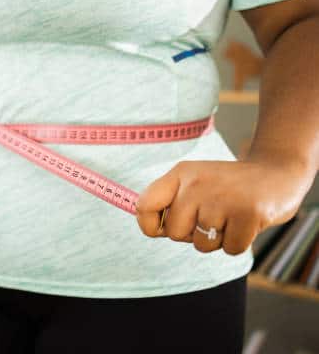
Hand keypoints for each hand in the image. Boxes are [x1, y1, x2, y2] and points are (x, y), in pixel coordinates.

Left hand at [134, 156, 314, 254]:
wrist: (277, 172)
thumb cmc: (228, 186)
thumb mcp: (194, 183)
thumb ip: (170, 203)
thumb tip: (150, 229)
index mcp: (180, 174)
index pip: (145, 205)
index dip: (149, 225)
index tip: (161, 228)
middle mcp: (196, 183)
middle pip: (175, 233)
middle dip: (192, 234)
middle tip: (212, 217)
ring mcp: (222, 197)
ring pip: (202, 245)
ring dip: (217, 239)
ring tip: (231, 216)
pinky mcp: (248, 212)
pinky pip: (230, 249)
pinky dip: (239, 242)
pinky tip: (246, 222)